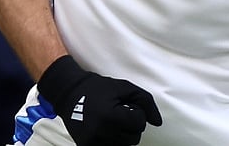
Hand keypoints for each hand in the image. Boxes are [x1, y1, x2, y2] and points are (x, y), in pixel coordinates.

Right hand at [38, 55, 160, 145]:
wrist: (70, 93)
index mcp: (111, 117)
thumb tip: (158, 122)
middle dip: (132, 126)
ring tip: (113, 121)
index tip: (127, 106)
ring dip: (123, 135)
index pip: (140, 124)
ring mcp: (93, 142)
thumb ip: (146, 102)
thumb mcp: (125, 88)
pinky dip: (112, 141)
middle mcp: (101, 133)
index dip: (137, 113)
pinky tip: (107, 129)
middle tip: (121, 114)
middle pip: (134, 138)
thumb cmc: (98, 89)